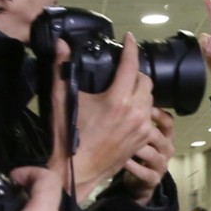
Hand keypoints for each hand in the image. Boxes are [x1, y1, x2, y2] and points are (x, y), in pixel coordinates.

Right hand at [47, 34, 156, 201]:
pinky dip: (141, 109)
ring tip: (125, 91)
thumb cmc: (67, 137)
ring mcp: (142, 128)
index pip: (131, 65)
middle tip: (122, 72)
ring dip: (140, 91)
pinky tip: (128, 111)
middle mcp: (135, 112)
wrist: (76, 171)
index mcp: (117, 99)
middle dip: (135, 72)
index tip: (129, 38)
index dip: (131, 48)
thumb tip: (62, 44)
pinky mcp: (143, 140)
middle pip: (145, 81)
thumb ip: (61, 69)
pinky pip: (149, 117)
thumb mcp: (61, 101)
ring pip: (150, 99)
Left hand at [122, 108, 174, 203]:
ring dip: (139, 148)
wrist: (137, 181)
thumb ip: (138, 119)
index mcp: (165, 136)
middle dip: (145, 129)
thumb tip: (126, 98)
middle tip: (128, 123)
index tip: (142, 107)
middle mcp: (166, 149)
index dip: (157, 113)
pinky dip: (134, 167)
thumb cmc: (137, 152)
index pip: (168, 121)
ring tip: (123, 141)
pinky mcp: (153, 180)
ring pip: (154, 155)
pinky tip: (123, 161)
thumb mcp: (140, 134)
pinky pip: (145, 173)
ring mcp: (161, 166)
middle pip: (162, 137)